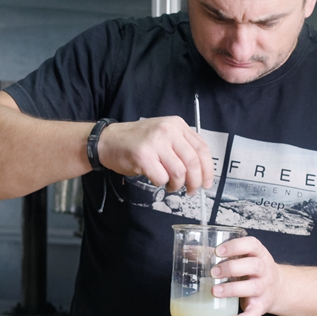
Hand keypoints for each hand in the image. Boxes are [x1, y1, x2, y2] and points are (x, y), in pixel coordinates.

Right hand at [97, 117, 212, 194]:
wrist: (108, 140)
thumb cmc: (138, 141)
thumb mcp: (165, 135)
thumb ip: (183, 147)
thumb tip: (202, 171)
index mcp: (177, 125)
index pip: (202, 149)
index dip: (208, 169)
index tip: (207, 183)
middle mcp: (168, 131)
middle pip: (193, 162)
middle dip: (195, 181)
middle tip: (192, 190)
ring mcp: (155, 142)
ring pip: (179, 172)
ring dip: (178, 185)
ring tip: (172, 186)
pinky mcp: (143, 156)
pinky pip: (161, 177)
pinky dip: (161, 183)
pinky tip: (157, 180)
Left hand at [210, 236, 282, 315]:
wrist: (278, 289)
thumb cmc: (252, 270)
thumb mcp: (242, 258)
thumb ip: (218, 254)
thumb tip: (190, 251)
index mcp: (259, 254)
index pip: (252, 245)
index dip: (235, 247)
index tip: (218, 251)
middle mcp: (264, 270)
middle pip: (253, 265)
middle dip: (232, 268)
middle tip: (213, 272)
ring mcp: (264, 289)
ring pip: (252, 288)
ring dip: (232, 289)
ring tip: (214, 291)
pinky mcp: (261, 307)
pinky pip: (252, 315)